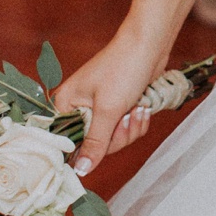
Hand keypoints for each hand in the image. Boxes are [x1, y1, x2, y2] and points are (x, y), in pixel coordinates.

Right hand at [50, 32, 162, 173]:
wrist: (150, 45)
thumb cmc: (123, 68)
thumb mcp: (108, 110)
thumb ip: (95, 142)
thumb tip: (81, 171)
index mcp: (65, 105)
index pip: (66, 142)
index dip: (83, 151)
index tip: (99, 148)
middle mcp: (77, 108)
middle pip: (94, 145)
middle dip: (117, 135)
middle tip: (126, 117)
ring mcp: (98, 108)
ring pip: (112, 139)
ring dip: (130, 128)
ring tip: (137, 108)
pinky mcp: (116, 108)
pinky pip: (124, 129)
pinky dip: (136, 121)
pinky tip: (142, 106)